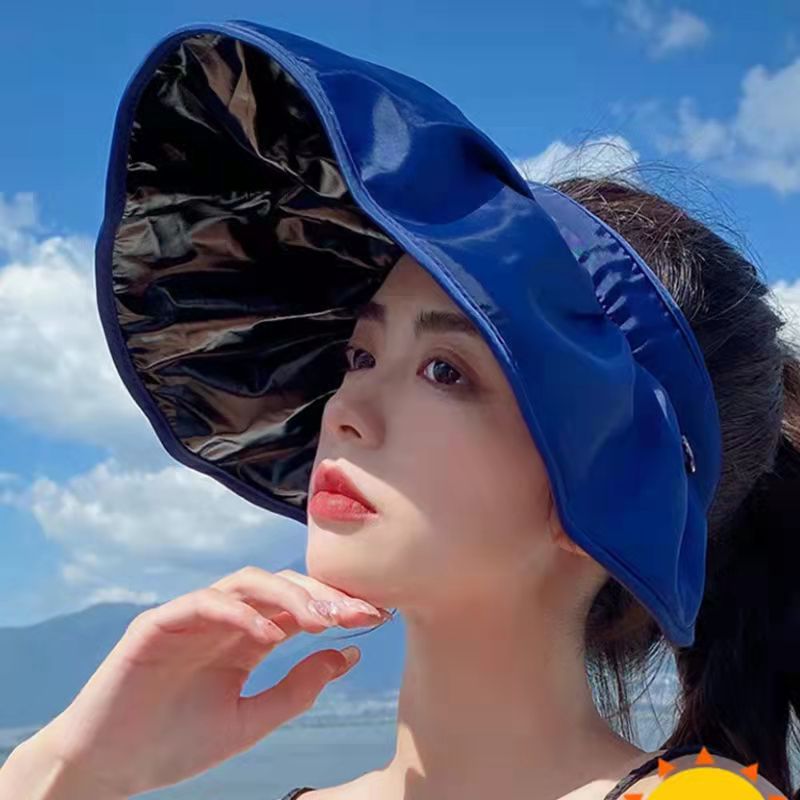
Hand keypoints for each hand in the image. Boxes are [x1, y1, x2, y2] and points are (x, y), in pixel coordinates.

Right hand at [29, 567, 390, 797]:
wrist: (109, 769)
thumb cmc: (176, 743)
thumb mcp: (249, 721)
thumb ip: (297, 688)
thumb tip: (350, 654)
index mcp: (246, 638)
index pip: (299, 607)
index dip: (337, 607)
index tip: (377, 617)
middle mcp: (223, 619)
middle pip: (281, 586)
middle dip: (323, 596)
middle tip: (360, 612)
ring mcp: (191, 617)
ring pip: (246, 583)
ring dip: (288, 597)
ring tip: (321, 622)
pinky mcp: (157, 624)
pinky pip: (204, 604)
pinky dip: (239, 613)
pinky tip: (269, 636)